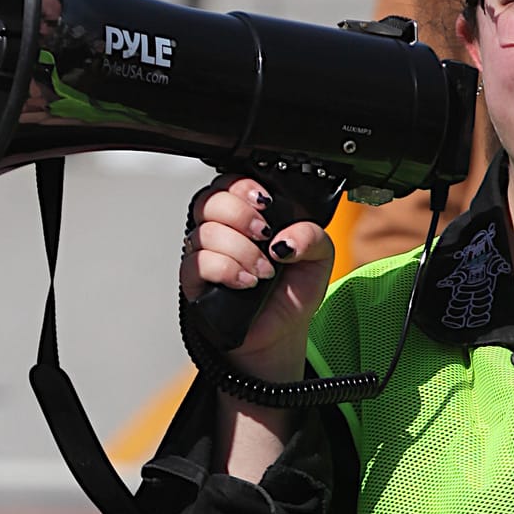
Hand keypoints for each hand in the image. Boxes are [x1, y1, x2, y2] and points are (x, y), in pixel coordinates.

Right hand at [181, 175, 333, 388]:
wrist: (281, 331)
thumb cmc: (293, 290)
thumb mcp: (319, 257)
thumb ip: (312, 235)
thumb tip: (284, 238)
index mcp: (247, 213)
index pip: (230, 182)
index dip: (244, 187)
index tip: (266, 205)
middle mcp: (222, 228)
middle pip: (211, 200)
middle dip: (241, 215)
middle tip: (264, 236)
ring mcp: (204, 252)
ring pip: (206, 232)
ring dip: (241, 250)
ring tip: (264, 272)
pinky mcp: (194, 280)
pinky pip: (198, 262)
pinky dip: (226, 269)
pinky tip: (246, 282)